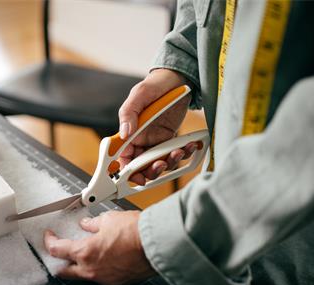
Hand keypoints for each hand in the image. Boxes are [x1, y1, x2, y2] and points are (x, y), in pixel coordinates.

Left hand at [43, 210, 155, 284]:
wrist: (157, 245)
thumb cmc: (135, 232)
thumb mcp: (109, 219)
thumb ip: (93, 224)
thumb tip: (87, 226)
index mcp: (84, 253)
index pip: (56, 250)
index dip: (49, 241)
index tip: (50, 236)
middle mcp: (91, 270)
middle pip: (63, 271)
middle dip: (58, 261)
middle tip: (58, 252)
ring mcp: (104, 279)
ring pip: (83, 275)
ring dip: (78, 265)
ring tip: (83, 253)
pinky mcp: (117, 283)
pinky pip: (100, 277)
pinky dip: (97, 268)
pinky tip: (103, 258)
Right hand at [118, 68, 200, 184]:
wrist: (177, 80)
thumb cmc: (155, 85)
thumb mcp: (140, 94)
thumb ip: (129, 113)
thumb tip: (124, 134)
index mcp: (129, 133)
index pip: (123, 157)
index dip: (127, 170)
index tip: (136, 174)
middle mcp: (141, 141)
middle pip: (141, 167)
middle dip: (150, 171)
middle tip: (160, 164)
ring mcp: (156, 143)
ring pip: (158, 164)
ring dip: (169, 163)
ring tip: (178, 152)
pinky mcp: (170, 141)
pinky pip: (175, 155)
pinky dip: (183, 154)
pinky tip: (189, 145)